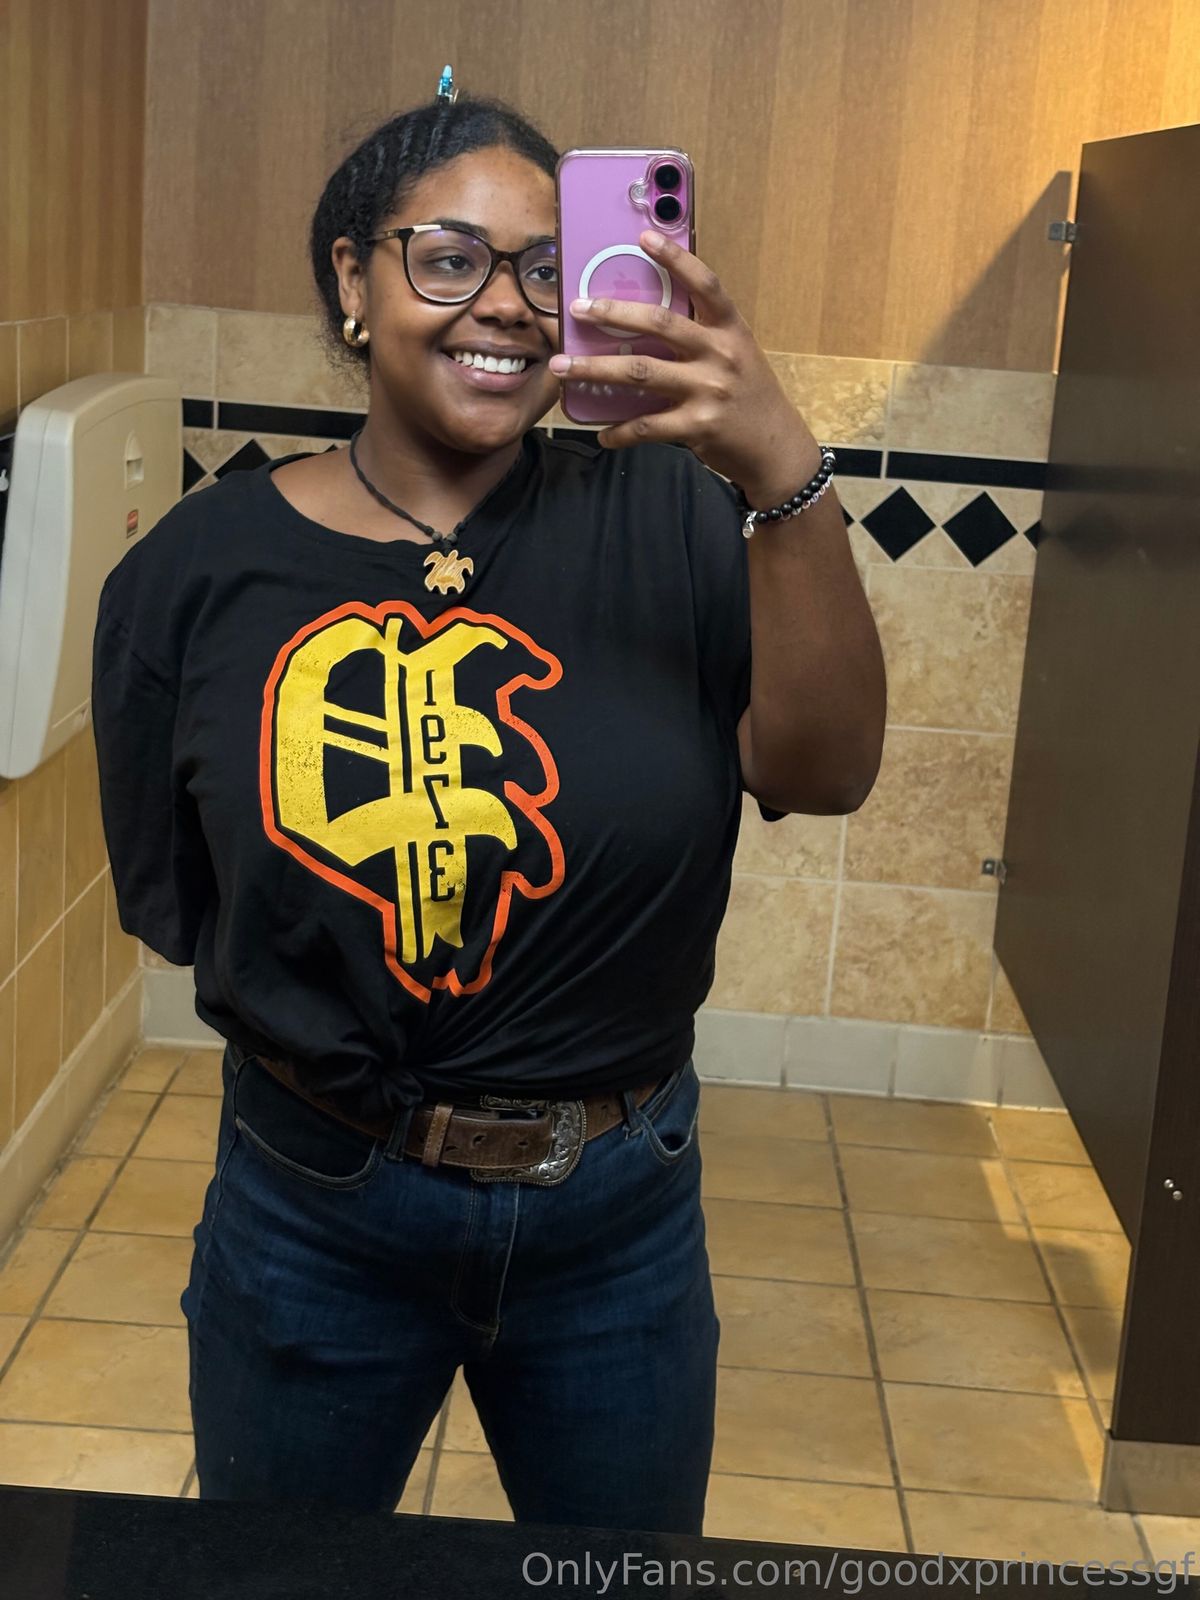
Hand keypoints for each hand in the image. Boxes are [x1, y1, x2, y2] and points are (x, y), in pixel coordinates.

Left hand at [547, 229, 821, 504]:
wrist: (775, 447)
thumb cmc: (748, 396)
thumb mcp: (736, 355)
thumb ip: (701, 336)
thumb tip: (645, 323)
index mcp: (730, 329)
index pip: (705, 283)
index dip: (675, 258)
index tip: (643, 236)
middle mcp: (720, 354)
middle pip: (659, 324)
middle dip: (613, 313)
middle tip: (578, 309)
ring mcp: (708, 390)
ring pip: (640, 373)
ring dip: (595, 369)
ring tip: (563, 366)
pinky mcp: (697, 426)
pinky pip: (646, 427)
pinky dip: (619, 431)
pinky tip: (603, 433)